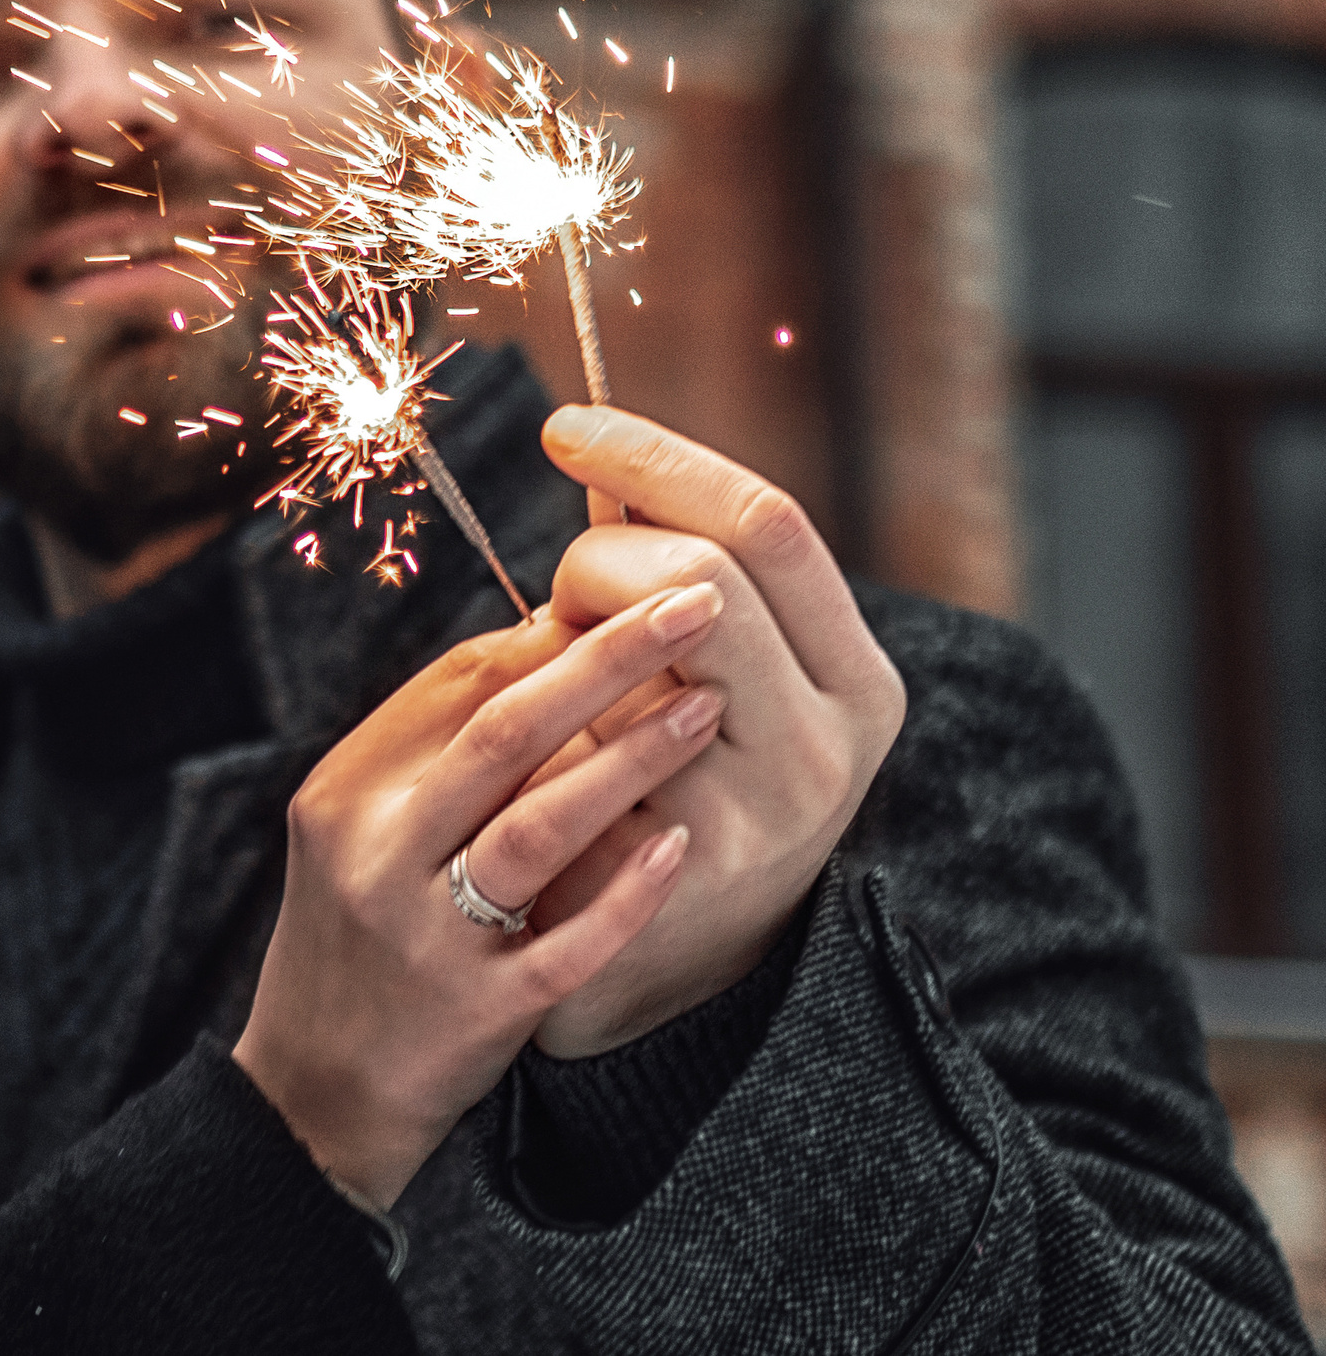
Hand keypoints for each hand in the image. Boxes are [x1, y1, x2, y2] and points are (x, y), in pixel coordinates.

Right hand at [233, 583, 727, 1207]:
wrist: (313, 1092)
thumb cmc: (359, 934)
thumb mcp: (362, 827)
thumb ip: (438, 744)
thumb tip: (552, 631)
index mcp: (347, 790)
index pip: (455, 683)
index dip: (552, 631)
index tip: (636, 589)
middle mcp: (376, 852)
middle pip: (501, 732)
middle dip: (609, 660)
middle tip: (701, 602)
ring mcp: (424, 935)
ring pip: (535, 829)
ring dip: (631, 762)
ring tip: (711, 706)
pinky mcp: (475, 1011)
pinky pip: (565, 943)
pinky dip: (625, 891)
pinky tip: (682, 844)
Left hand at [523, 405, 906, 1059]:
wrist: (664, 966)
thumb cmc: (676, 780)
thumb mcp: (712, 673)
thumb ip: (673, 573)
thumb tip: (597, 446)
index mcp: (858, 678)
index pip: (767, 523)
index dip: (659, 459)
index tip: (566, 426)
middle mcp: (833, 746)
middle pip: (701, 578)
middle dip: (598, 563)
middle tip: (564, 597)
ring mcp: (763, 817)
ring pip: (630, 659)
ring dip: (566, 647)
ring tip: (558, 679)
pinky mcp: (675, 874)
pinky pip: (573, 747)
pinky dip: (536, 728)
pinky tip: (532, 752)